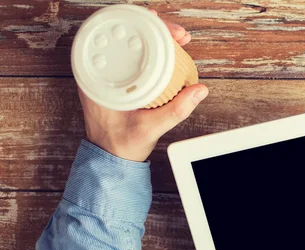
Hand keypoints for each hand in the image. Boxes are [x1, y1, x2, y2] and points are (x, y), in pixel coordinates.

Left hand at [78, 12, 208, 161]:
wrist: (110, 159)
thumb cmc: (120, 144)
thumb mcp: (150, 128)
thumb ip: (176, 110)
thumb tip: (199, 90)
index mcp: (97, 79)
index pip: (117, 38)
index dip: (144, 26)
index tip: (165, 28)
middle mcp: (97, 72)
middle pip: (126, 36)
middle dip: (155, 29)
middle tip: (178, 35)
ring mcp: (106, 75)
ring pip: (130, 45)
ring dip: (154, 38)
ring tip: (175, 39)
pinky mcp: (116, 80)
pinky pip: (131, 57)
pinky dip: (149, 51)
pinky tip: (164, 51)